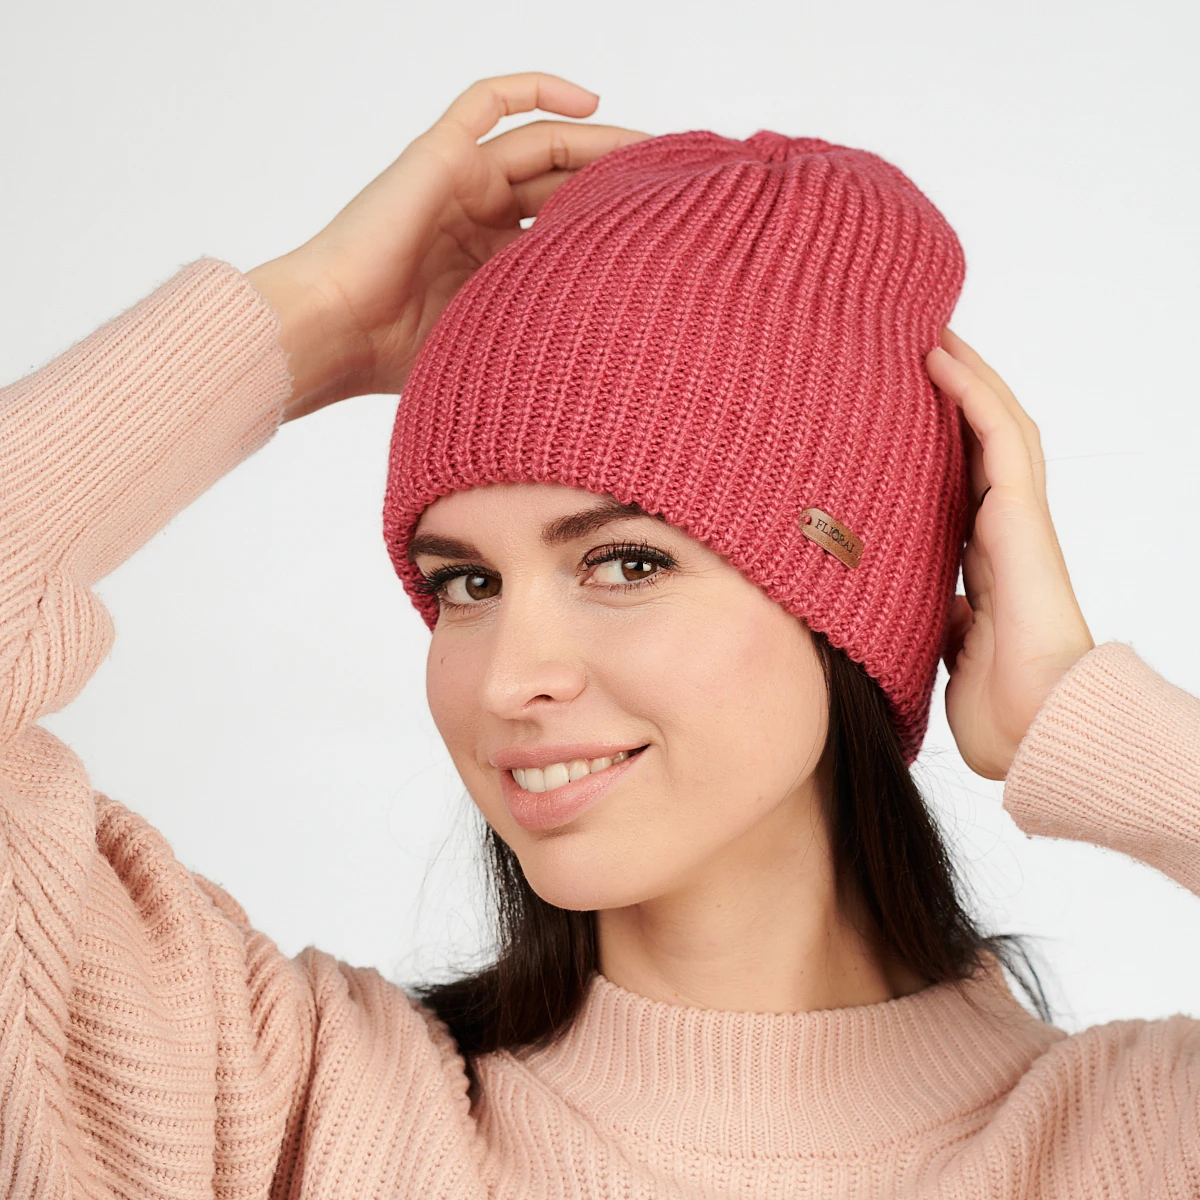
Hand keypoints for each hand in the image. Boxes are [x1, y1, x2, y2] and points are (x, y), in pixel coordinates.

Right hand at [247, 73, 651, 420]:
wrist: (337, 335)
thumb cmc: (399, 358)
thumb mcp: (494, 344)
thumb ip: (542, 333)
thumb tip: (620, 366)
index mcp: (493, 265)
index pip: (568, 231)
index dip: (616, 229)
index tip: (671, 240)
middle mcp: (481, 218)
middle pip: (565, 185)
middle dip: (620, 184)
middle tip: (676, 189)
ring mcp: (460, 182)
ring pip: (543, 143)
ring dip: (600, 143)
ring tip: (654, 151)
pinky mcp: (438, 153)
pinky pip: (489, 100)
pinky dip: (537, 87)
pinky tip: (593, 103)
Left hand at [925, 329, 1094, 779]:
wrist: (1038, 730)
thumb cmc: (1002, 708)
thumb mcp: (947, 651)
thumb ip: (940, 619)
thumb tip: (918, 607)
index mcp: (984, 562)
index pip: (956, 485)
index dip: (932, 442)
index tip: (892, 412)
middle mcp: (1002, 532)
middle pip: (977, 443)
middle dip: (948, 395)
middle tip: (907, 349)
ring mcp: (1017, 521)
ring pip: (995, 426)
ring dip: (963, 376)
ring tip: (925, 333)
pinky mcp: (1023, 518)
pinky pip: (999, 439)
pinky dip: (972, 395)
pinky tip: (940, 360)